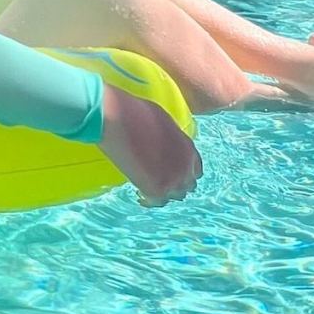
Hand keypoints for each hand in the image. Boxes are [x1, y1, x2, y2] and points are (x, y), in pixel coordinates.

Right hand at [98, 85, 201, 206]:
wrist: (117, 117)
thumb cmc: (135, 112)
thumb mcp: (163, 121)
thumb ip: (171, 138)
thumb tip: (165, 145)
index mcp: (188, 148)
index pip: (195, 169)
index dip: (183, 170)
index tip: (171, 169)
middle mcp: (185, 166)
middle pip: (187, 185)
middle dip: (175, 182)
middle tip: (159, 178)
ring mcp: (172, 179)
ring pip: (175, 195)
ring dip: (164, 190)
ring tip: (148, 184)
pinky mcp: (155, 188)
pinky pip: (156, 202)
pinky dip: (148, 199)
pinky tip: (139, 193)